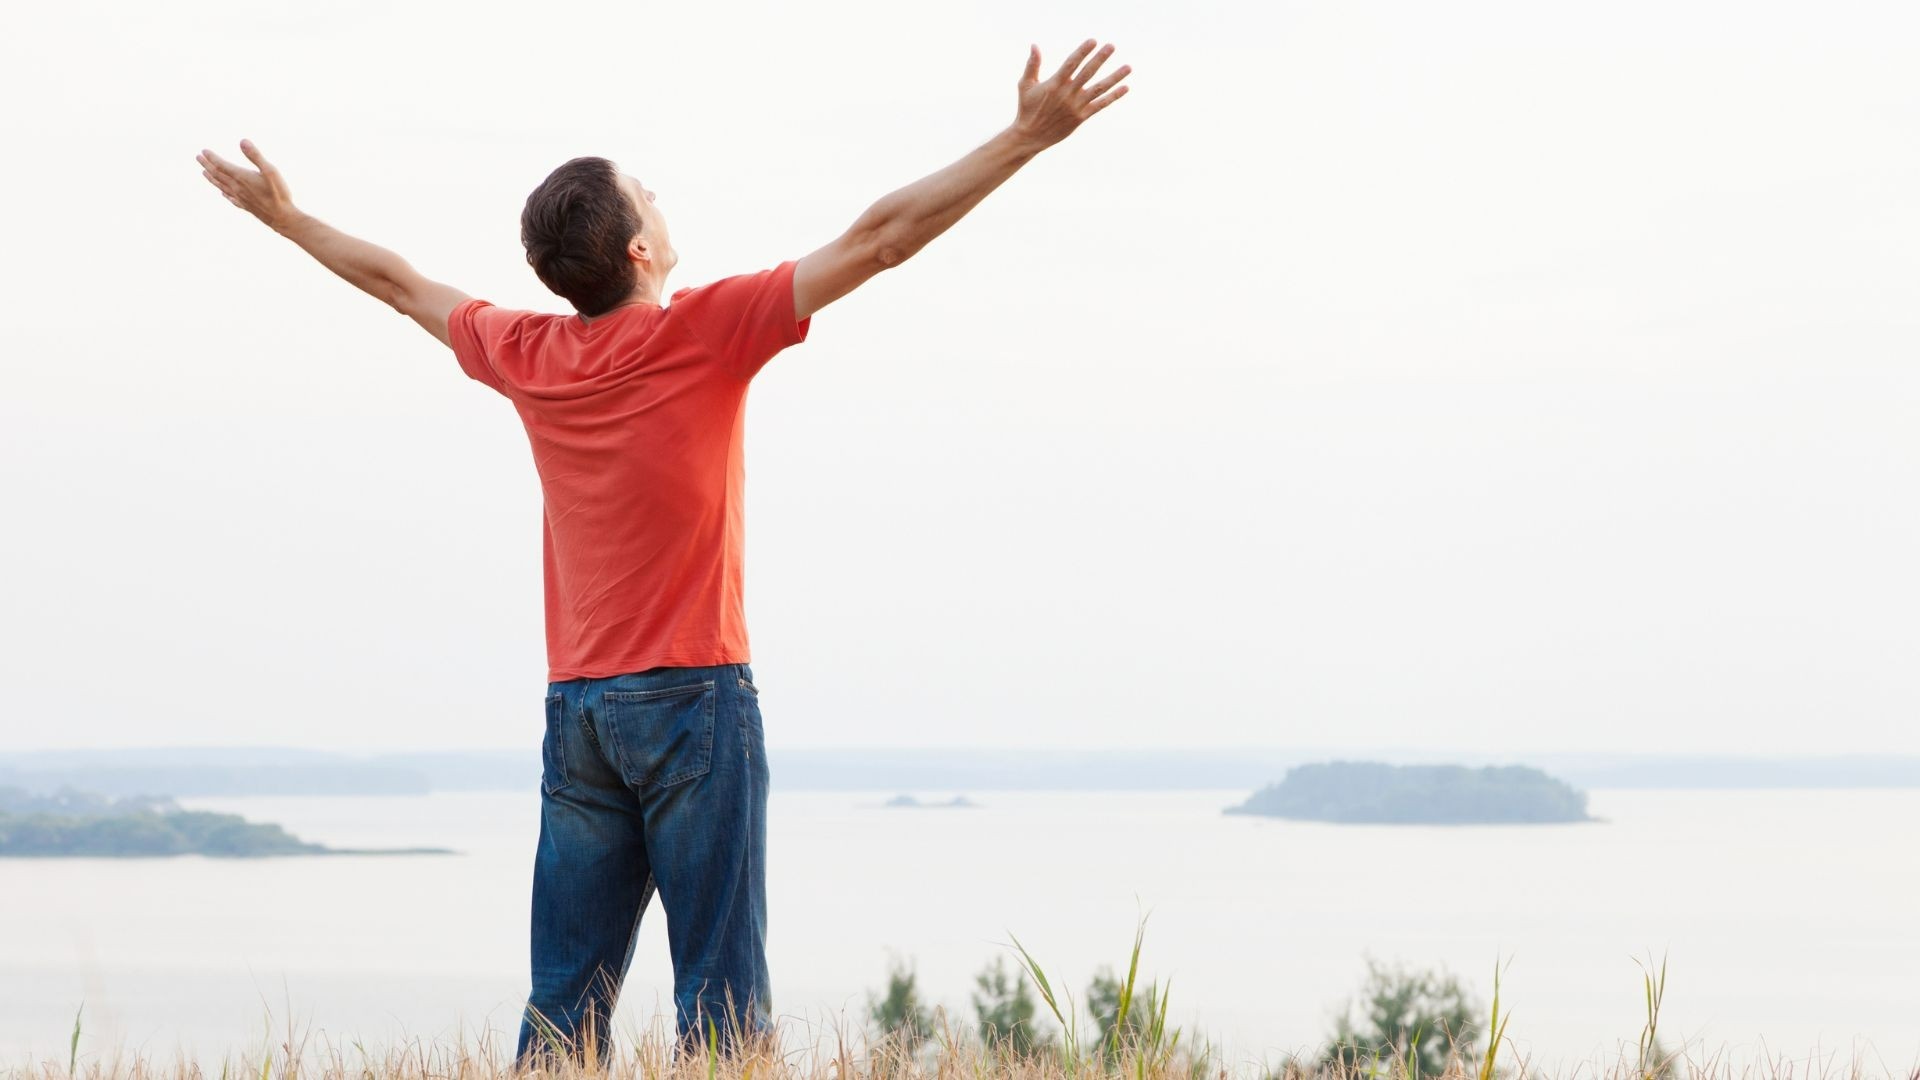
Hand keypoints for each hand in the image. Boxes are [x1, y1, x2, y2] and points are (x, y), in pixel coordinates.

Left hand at [196, 140, 302, 232]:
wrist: (282, 217)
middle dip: (207, 165)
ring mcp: (240, 198)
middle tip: (198, 157)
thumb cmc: (278, 193)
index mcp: (241, 177)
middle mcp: (237, 187)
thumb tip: (242, 141)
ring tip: (204, 172)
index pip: (221, 165)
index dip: (212, 157)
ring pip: (221, 186)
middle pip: (218, 175)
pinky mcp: (246, 206)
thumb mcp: (270, 170)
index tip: (204, 151)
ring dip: (211, 178)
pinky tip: (223, 193)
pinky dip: (224, 193)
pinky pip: (230, 198)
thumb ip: (256, 156)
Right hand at [1012, 39, 1131, 151]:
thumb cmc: (1027, 108)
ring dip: (1114, 77)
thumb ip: (1032, 65)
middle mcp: (1067, 94)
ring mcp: (1076, 106)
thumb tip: (1034, 45)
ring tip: (1128, 67)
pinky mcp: (1081, 117)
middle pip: (1088, 73)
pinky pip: (1100, 105)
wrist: (1030, 136)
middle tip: (1111, 46)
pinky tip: (1125, 87)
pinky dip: (1113, 96)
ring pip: (1099, 89)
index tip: (1093, 41)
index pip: (1071, 64)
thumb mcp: (1025, 85)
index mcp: (1054, 84)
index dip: (1082, 52)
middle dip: (1100, 58)